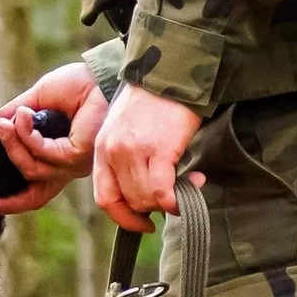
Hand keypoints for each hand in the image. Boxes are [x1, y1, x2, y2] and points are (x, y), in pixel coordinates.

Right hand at [0, 63, 108, 213]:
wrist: (99, 74)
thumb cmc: (77, 85)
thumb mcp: (37, 99)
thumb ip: (15, 114)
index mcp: (58, 159)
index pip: (33, 191)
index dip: (10, 202)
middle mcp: (66, 167)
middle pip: (31, 191)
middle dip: (6, 176)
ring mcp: (72, 164)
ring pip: (30, 167)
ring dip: (12, 143)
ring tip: (5, 122)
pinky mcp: (76, 155)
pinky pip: (40, 151)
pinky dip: (25, 134)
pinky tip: (22, 117)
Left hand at [93, 84, 204, 232]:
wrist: (170, 72)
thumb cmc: (153, 102)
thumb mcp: (126, 130)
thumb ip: (127, 160)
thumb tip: (147, 195)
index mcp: (101, 150)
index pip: (105, 198)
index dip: (124, 218)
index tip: (143, 224)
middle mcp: (113, 152)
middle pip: (129, 201)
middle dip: (153, 207)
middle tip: (175, 197)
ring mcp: (133, 151)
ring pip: (146, 199)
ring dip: (169, 201)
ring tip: (191, 183)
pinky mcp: (158, 149)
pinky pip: (162, 190)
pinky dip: (176, 199)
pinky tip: (195, 184)